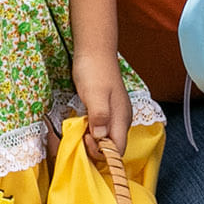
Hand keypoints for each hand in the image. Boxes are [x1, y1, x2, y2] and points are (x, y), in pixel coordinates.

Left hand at [72, 50, 132, 164]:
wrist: (94, 50)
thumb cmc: (94, 70)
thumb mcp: (94, 93)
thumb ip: (99, 115)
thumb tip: (100, 137)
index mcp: (122, 118)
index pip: (118, 149)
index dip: (102, 152)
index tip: (86, 140)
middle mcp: (122, 119)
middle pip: (113, 147)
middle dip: (96, 148)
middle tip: (81, 134)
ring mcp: (115, 115)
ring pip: (107, 139)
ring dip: (93, 140)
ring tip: (81, 127)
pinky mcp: (108, 111)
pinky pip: (102, 129)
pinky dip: (92, 131)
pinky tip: (83, 123)